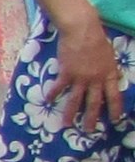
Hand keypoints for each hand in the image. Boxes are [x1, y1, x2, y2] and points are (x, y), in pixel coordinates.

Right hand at [51, 12, 124, 132]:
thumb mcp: (109, 55)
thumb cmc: (97, 39)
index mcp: (109, 74)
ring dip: (69, 114)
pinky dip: (52, 94)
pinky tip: (47, 101)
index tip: (115, 120)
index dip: (115, 109)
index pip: (114, 96)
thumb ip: (110, 68)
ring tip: (65, 125)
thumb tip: (114, 77)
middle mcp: (95, 80)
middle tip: (88, 131)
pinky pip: (59, 87)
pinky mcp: (66, 74)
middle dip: (91, 118)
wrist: (82, 30)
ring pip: (75, 100)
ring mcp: (80, 78)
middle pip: (94, 103)